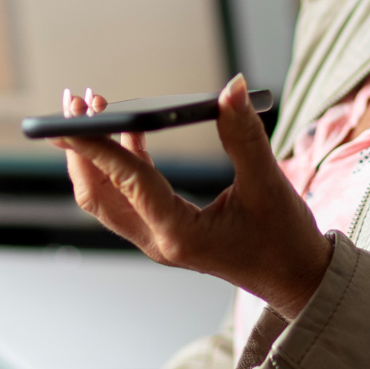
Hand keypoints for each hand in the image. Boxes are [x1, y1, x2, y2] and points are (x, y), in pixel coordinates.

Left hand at [56, 74, 330, 319]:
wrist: (295, 280)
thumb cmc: (284, 240)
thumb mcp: (267, 184)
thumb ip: (244, 134)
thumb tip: (230, 88)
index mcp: (179, 233)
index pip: (127, 181)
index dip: (97, 145)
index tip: (74, 116)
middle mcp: (158, 239)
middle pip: (98, 193)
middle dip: (80, 148)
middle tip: (76, 103)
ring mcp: (157, 237)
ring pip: (106, 195)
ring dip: (94, 154)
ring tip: (92, 107)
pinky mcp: (164, 229)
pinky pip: (128, 193)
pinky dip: (121, 160)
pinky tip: (131, 127)